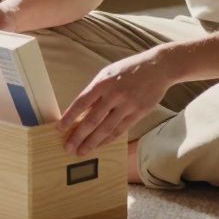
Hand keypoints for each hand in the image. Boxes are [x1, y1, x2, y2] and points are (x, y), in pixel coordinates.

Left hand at [58, 48, 173, 155]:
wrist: (158, 67)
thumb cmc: (129, 70)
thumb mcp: (108, 74)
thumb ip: (96, 92)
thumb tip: (81, 112)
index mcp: (103, 82)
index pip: (81, 102)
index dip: (69, 116)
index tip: (59, 128)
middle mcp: (114, 94)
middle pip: (92, 119)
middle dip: (78, 136)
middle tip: (68, 147)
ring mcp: (128, 104)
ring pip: (106, 128)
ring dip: (92, 142)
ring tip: (81, 151)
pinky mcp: (139, 113)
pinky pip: (121, 130)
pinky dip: (108, 139)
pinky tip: (100, 145)